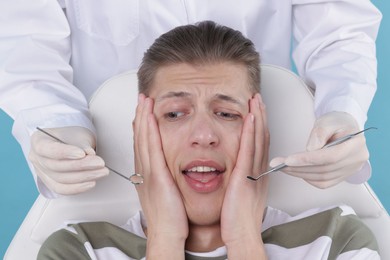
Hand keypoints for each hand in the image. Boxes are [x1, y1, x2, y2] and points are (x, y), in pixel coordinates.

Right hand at [29, 126, 108, 194]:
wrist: (70, 143)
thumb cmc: (71, 137)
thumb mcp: (78, 134)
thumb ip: (82, 143)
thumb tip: (90, 154)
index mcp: (39, 141)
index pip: (47, 149)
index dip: (65, 152)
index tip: (82, 153)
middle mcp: (36, 158)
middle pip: (56, 166)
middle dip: (81, 166)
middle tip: (100, 163)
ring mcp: (42, 172)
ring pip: (61, 179)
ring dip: (84, 177)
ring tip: (101, 172)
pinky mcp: (51, 183)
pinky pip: (63, 189)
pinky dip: (78, 188)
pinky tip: (91, 182)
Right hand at [133, 94, 187, 257]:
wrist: (166, 234)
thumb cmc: (168, 218)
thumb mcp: (164, 194)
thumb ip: (164, 180)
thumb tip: (166, 172)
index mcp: (147, 175)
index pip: (142, 145)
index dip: (141, 127)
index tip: (143, 113)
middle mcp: (144, 171)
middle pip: (140, 138)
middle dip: (140, 116)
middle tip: (141, 99)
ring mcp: (148, 173)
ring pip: (143, 140)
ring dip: (143, 118)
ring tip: (144, 101)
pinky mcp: (157, 176)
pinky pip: (152, 149)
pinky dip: (148, 132)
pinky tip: (149, 118)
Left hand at [221, 94, 268, 258]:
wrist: (242, 234)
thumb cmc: (240, 219)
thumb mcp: (244, 195)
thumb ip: (243, 181)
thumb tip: (239, 174)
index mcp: (259, 174)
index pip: (261, 144)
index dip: (261, 126)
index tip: (258, 111)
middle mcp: (260, 170)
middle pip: (263, 137)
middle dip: (261, 116)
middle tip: (258, 99)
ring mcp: (254, 172)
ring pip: (258, 139)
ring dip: (257, 118)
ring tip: (255, 101)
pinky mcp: (245, 176)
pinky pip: (248, 150)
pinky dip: (251, 132)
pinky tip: (250, 118)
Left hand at [270, 111, 368, 187]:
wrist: (344, 127)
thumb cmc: (335, 122)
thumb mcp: (327, 121)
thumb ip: (319, 133)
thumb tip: (309, 150)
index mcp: (356, 144)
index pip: (331, 157)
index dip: (308, 160)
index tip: (288, 160)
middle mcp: (356, 160)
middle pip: (324, 169)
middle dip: (298, 167)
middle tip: (277, 164)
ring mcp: (351, 170)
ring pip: (322, 178)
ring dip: (300, 173)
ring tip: (282, 167)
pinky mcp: (343, 176)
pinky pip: (324, 183)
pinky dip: (308, 178)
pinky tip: (296, 171)